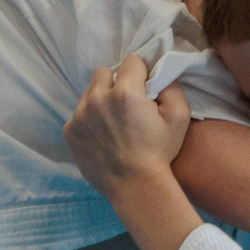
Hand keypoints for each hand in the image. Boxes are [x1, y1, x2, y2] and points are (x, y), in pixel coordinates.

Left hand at [65, 55, 189, 190]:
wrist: (135, 188)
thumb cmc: (160, 153)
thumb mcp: (179, 117)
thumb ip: (171, 85)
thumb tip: (159, 71)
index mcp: (125, 92)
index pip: (131, 61)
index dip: (141, 74)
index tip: (144, 90)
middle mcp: (98, 99)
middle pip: (104, 73)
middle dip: (117, 83)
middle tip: (127, 105)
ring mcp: (80, 115)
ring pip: (90, 93)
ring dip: (101, 100)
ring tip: (114, 123)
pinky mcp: (70, 131)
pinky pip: (79, 114)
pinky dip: (89, 120)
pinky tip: (102, 136)